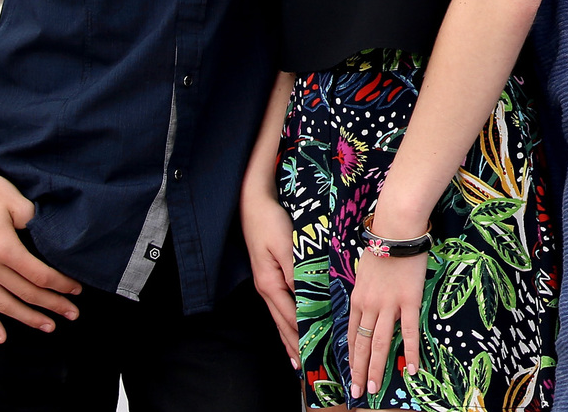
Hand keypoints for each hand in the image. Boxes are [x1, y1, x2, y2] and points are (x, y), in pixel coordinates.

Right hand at [0, 150, 80, 341]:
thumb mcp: (17, 201)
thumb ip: (36, 223)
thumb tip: (55, 240)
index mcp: (4, 248)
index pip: (40, 276)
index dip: (61, 285)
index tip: (77, 289)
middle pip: (25, 294)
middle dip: (52, 305)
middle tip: (73, 314)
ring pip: (3, 305)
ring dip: (27, 318)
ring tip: (48, 326)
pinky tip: (1, 337)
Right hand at [241, 187, 301, 367]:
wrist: (254, 203)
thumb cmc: (272, 222)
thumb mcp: (287, 246)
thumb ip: (297, 273)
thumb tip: (306, 298)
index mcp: (270, 284)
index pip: (289, 318)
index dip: (301, 337)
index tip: (312, 353)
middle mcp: (266, 288)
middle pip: (282, 323)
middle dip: (293, 344)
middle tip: (305, 365)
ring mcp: (265, 283)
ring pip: (279, 316)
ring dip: (289, 335)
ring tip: (298, 355)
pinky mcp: (268, 275)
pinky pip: (279, 304)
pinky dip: (287, 319)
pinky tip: (291, 325)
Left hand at [347, 238, 424, 400]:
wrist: (397, 229)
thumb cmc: (382, 244)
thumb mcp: (364, 271)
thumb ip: (365, 290)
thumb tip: (367, 303)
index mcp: (357, 298)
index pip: (351, 334)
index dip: (350, 357)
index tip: (350, 373)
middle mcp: (369, 306)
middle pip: (361, 344)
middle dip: (358, 370)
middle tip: (357, 392)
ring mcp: (389, 305)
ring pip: (379, 343)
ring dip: (376, 367)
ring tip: (373, 387)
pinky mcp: (409, 301)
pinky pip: (409, 331)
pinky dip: (410, 352)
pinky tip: (412, 368)